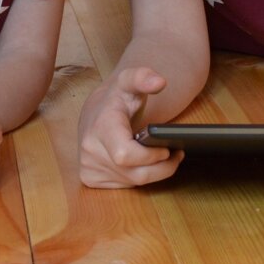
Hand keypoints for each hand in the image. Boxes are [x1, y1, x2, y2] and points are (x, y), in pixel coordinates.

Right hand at [78, 66, 183, 187]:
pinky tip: (146, 165)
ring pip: (132, 182)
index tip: (165, 148)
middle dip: (160, 167)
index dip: (150, 156)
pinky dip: (139, 177)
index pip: (126, 155)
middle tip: (175, 155)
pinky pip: (124, 186)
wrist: (94, 112)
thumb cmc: (116, 98)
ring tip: (167, 159)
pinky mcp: (90, 178)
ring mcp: (89, 166)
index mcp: (101, 126)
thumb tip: (159, 81)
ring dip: (154, 174)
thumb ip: (144, 77)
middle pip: (135, 173)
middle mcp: (90, 149)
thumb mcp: (129, 81)